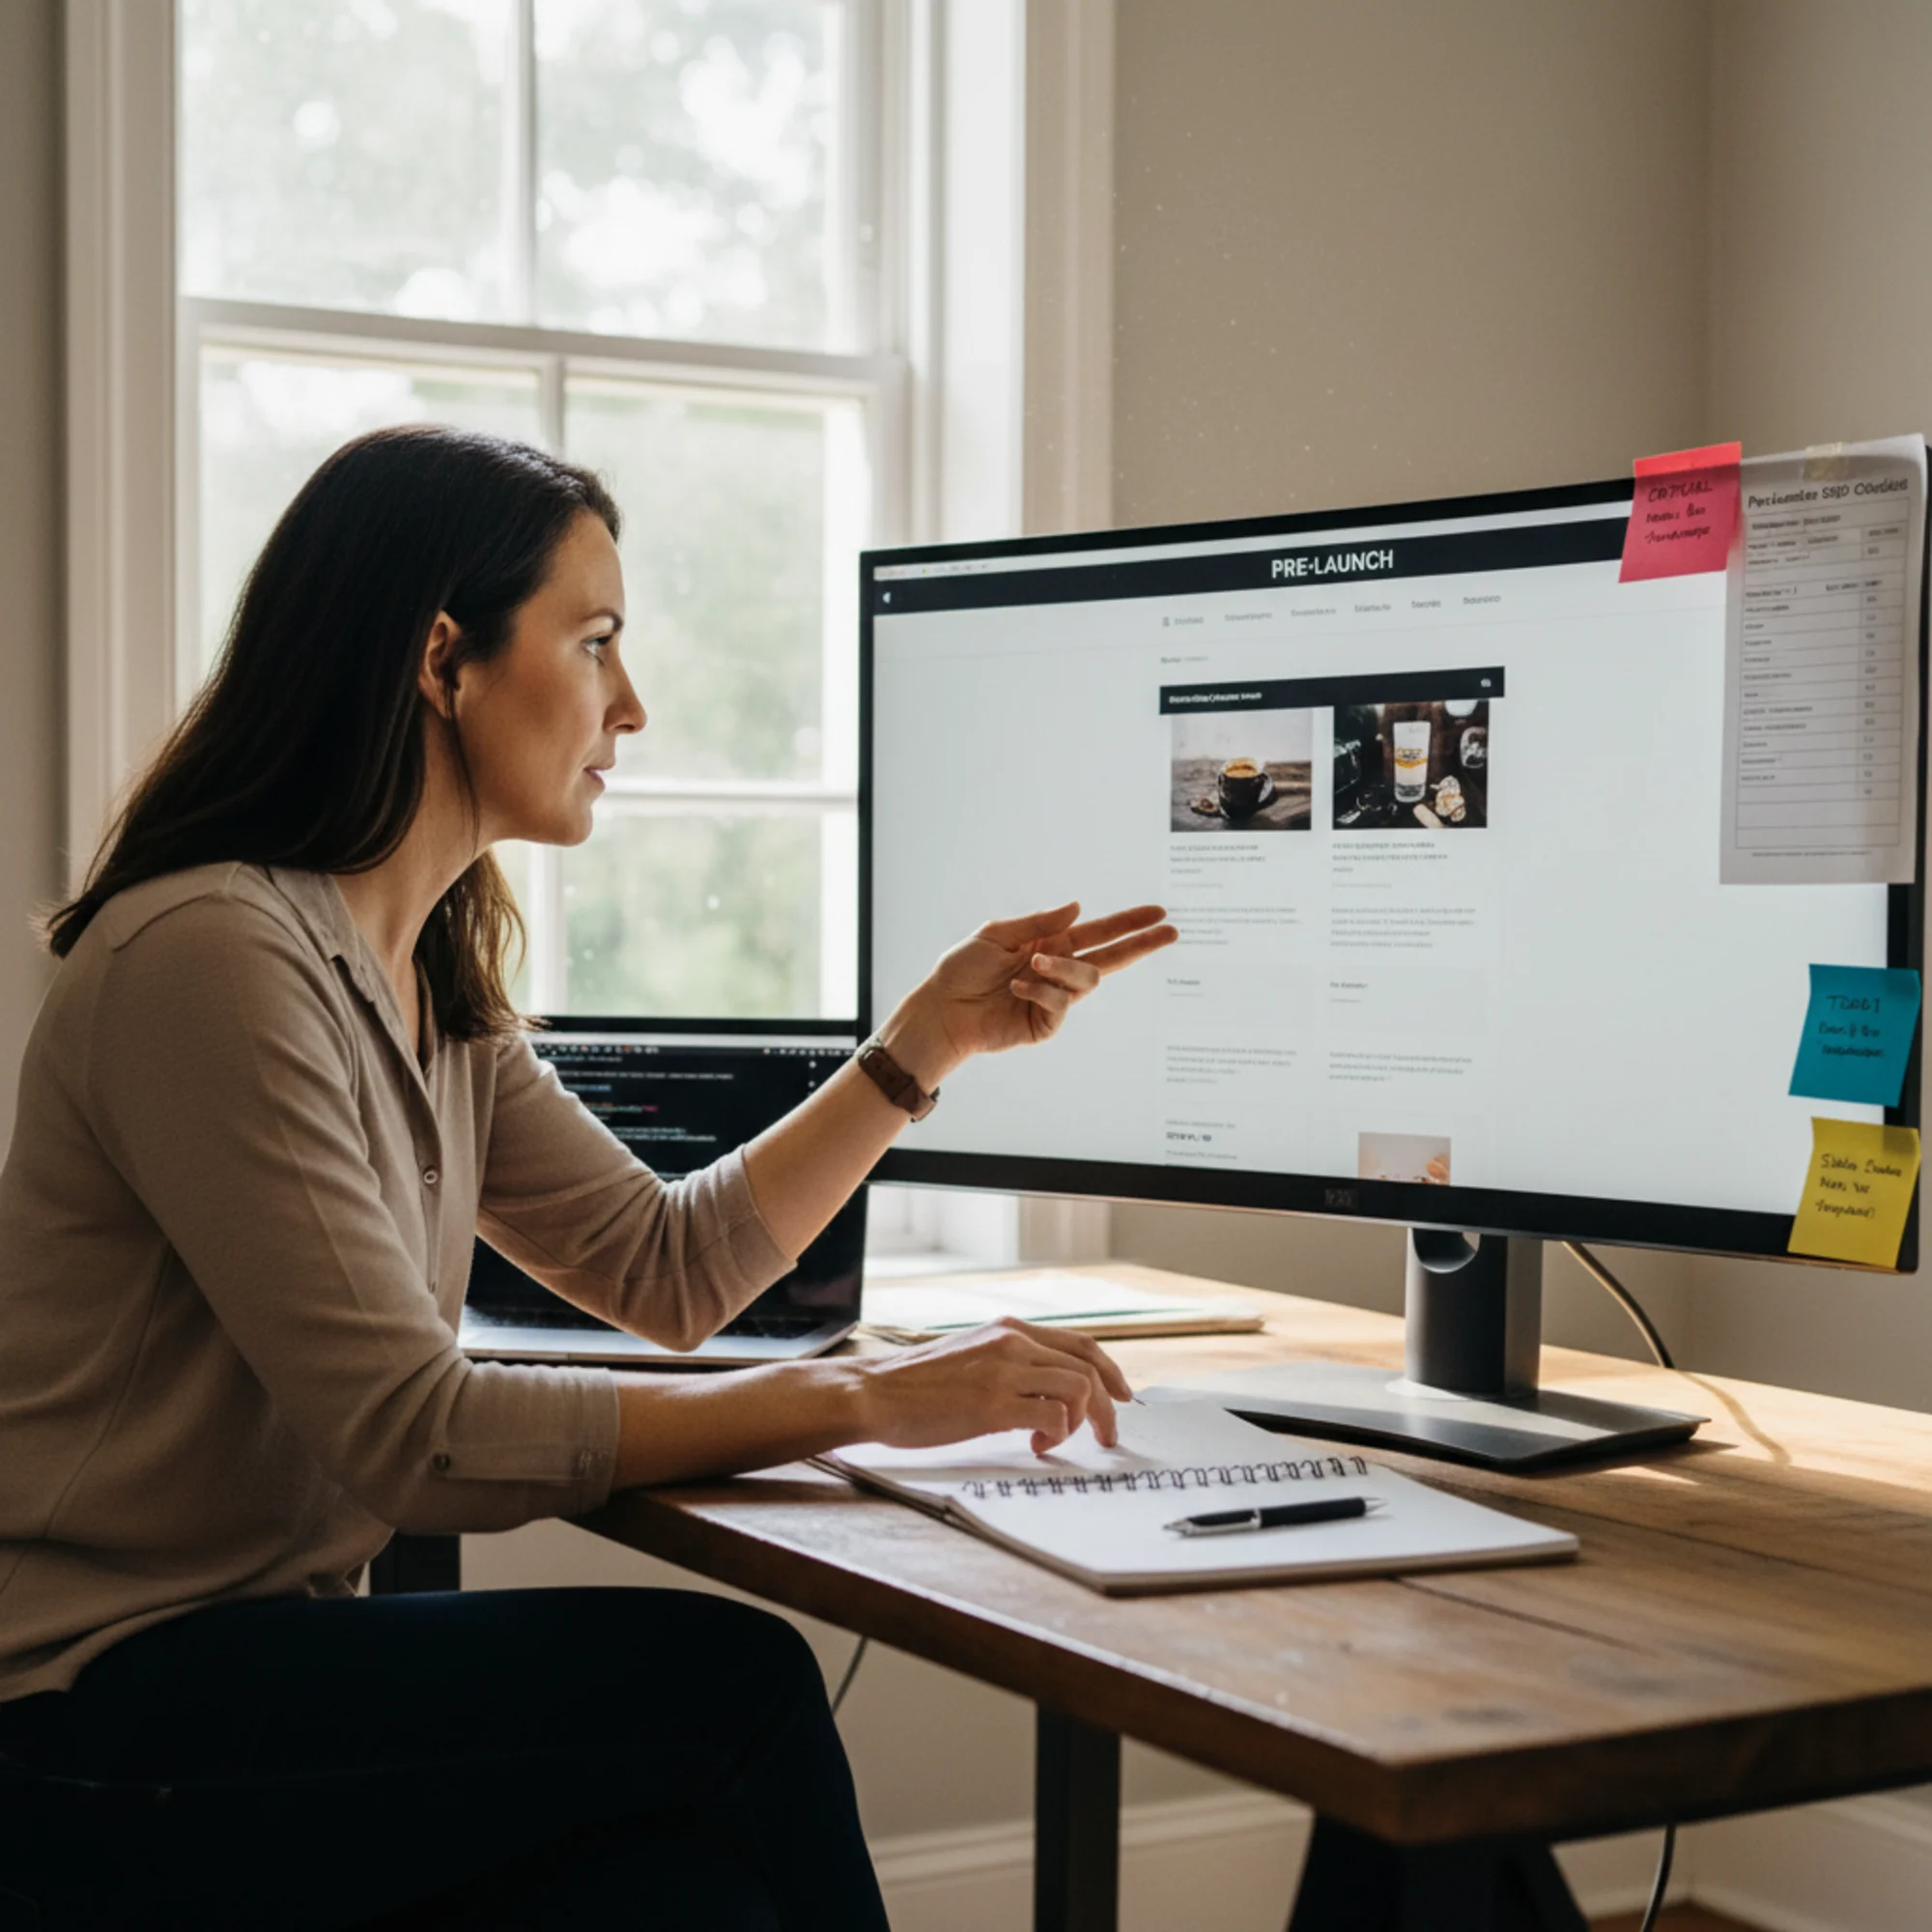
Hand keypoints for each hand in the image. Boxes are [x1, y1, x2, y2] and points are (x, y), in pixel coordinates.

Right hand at [851, 1317, 1133, 1454]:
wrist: (875, 1393)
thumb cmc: (917, 1384)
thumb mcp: (973, 1355)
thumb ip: (1009, 1361)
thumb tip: (1047, 1387)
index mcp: (1009, 1329)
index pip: (1080, 1344)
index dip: (1110, 1372)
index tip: (1122, 1397)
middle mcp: (1013, 1342)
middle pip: (1088, 1367)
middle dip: (1109, 1405)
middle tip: (1108, 1435)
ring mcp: (1004, 1371)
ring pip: (1077, 1390)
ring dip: (1078, 1423)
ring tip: (1052, 1441)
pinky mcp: (993, 1404)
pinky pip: (1053, 1417)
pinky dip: (1055, 1436)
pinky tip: (1034, 1446)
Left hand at [885, 901, 1176, 1082]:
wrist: (942, 1009)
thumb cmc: (963, 968)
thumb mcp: (998, 933)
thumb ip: (1040, 923)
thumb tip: (1078, 908)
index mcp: (1051, 944)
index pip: (1099, 932)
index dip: (1129, 924)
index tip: (1159, 914)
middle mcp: (1057, 970)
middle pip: (1111, 957)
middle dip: (1140, 944)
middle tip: (1169, 931)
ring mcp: (1054, 999)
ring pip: (1086, 980)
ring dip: (1062, 969)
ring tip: (1030, 964)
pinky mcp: (1045, 1024)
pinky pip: (1060, 1003)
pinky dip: (1040, 991)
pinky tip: (1017, 987)